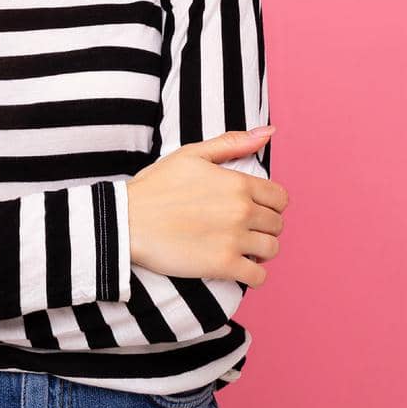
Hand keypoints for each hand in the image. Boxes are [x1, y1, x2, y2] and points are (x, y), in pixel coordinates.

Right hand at [124, 127, 287, 286]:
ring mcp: (234, 239)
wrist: (126, 221)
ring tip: (242, 249)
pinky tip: (238, 269)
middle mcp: (241, 210)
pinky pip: (259, 276)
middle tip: (243, 230)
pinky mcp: (223, 265)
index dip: (270, 205)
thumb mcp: (191, 155)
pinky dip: (254, 275)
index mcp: (237, 183)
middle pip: (277, 225)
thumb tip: (269, 131)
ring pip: (271, 250)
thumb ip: (231, 143)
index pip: (280, 198)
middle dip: (265, 228)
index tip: (255, 211)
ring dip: (261, 251)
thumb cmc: (155, 187)